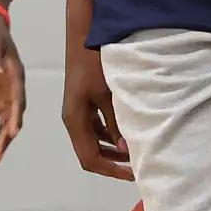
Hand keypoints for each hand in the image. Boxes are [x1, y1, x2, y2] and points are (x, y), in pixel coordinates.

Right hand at [62, 46, 133, 180]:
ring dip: (112, 149)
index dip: (110, 170)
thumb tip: (125, 149)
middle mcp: (73, 119)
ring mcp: (78, 111)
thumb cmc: (94, 63)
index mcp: (74, 120)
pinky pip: (96, 127)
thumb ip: (114, 122)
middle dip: (112, 163)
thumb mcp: (107, 95)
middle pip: (90, 153)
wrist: (84, 36)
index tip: (132, 174)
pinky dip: (110, 135)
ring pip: (93, 141)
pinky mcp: (84, 102)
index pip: (89, 158)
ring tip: (135, 153)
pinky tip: (126, 133)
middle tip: (137, 167)